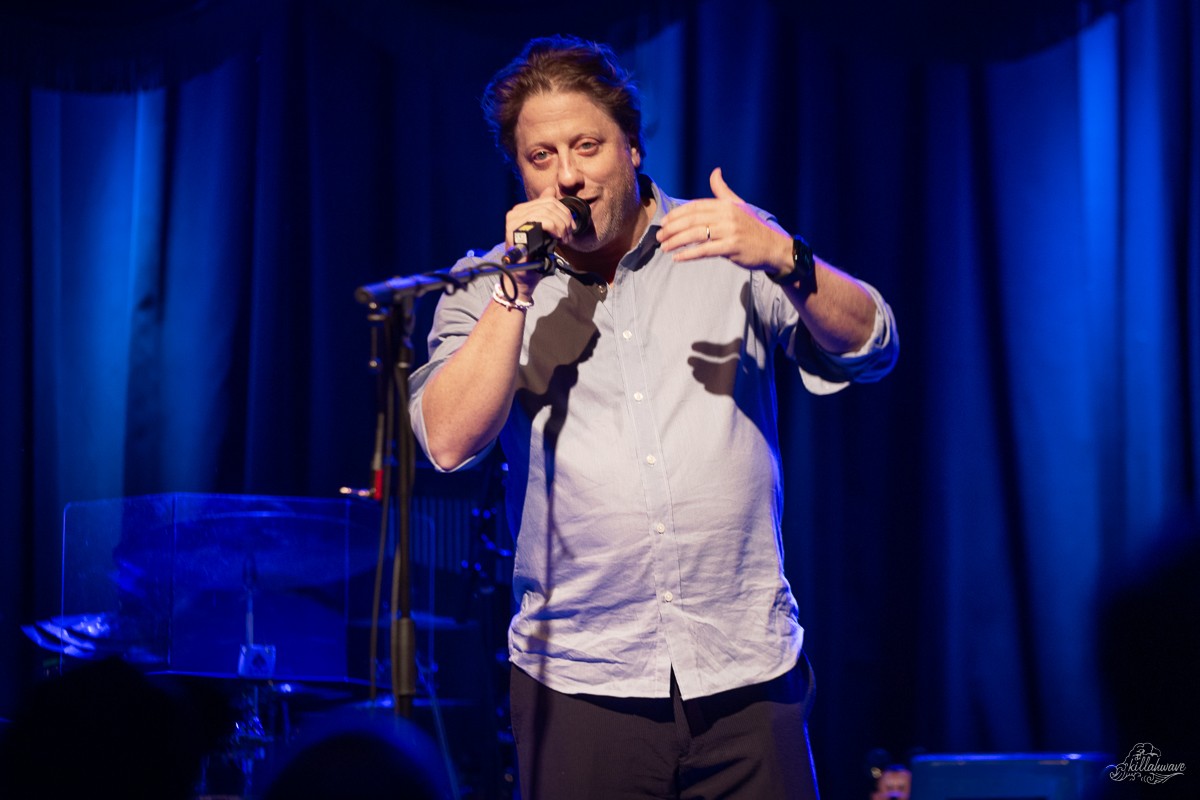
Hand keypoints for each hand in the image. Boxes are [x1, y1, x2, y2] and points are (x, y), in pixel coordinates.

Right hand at [502, 186, 580, 298]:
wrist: (523, 275)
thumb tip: (551, 189)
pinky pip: (542, 221)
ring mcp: (514, 220)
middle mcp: (516, 212)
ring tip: (564, 239)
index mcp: (522, 209)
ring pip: (547, 213)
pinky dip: (555, 229)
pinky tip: (557, 239)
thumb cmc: (534, 254)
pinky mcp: (515, 230)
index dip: (564, 212)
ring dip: (561, 226)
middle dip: (565, 220)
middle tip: (568, 236)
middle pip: (550, 205)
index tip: (571, 228)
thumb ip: (546, 210)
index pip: (549, 200)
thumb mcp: (544, 229)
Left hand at [656, 167, 790, 274]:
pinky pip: (705, 250)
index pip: (695, 207)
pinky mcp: (732, 247)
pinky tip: (677, 258)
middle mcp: (727, 215)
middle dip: (672, 228)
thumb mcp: (739, 205)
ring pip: (695, 235)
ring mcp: (730, 231)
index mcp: (725, 204)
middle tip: (659, 236)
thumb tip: (715, 172)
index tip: (664, 222)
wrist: (774, 247)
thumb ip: (723, 190)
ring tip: (664, 247)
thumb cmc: (752, 228)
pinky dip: (689, 254)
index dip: (677, 214)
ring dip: (676, 241)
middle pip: (692, 220)